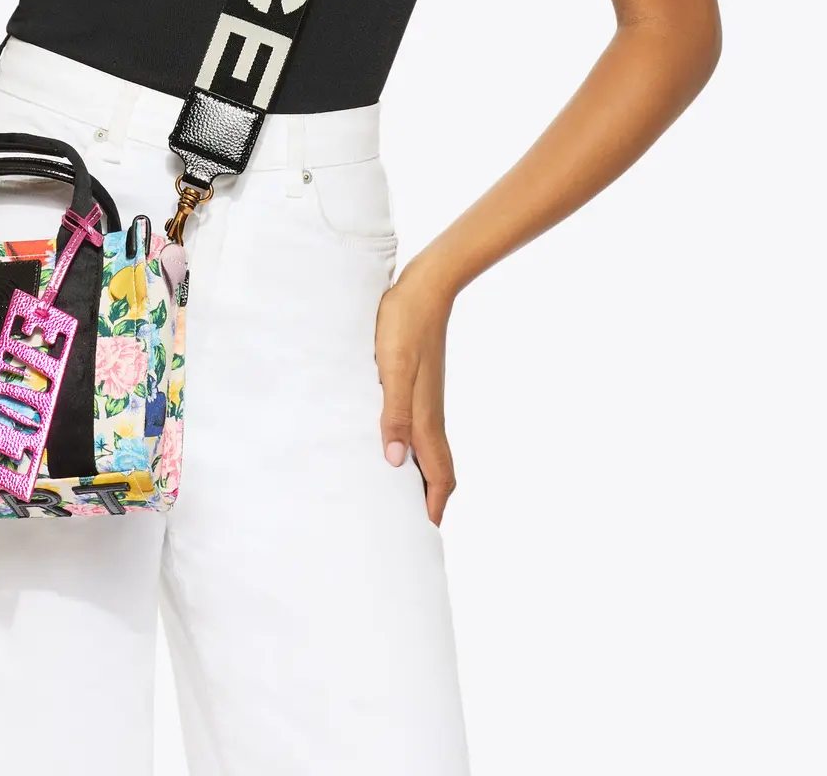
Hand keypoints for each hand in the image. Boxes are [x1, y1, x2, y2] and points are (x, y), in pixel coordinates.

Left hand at [375, 266, 455, 524]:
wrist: (424, 288)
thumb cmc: (405, 325)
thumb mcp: (394, 368)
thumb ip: (394, 413)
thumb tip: (393, 462)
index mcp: (426, 418)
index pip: (440, 477)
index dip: (433, 509)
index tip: (422, 539)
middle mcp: (430, 414)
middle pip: (436, 470)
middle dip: (426, 502)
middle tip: (405, 528)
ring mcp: (426, 400)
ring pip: (427, 451)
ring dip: (416, 477)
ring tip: (393, 496)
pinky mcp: (417, 385)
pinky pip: (417, 429)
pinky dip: (408, 449)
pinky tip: (386, 444)